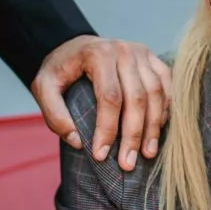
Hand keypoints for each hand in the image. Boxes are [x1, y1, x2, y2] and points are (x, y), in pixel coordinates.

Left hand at [31, 35, 171, 170]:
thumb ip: (55, 115)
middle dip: (133, 135)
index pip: (109, 98)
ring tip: (148, 153)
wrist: (75, 45)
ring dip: (154, 127)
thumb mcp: (43, 87)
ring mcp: (142, 53)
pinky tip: (158, 131)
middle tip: (128, 163)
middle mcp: (124, 50)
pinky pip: (166, 86)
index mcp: (98, 54)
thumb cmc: (60, 69)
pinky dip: (165, 110)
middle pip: (136, 98)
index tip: (101, 156)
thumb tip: (79, 142)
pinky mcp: (153, 59)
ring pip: (156, 94)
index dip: (108, 129)